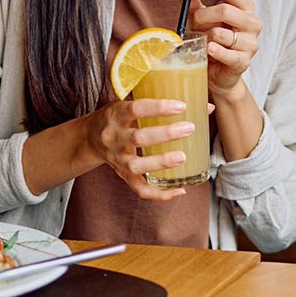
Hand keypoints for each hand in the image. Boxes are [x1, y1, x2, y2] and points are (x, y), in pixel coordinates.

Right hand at [82, 98, 197, 200]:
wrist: (89, 138)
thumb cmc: (119, 116)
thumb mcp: (132, 102)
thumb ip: (163, 103)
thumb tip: (206, 107)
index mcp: (116, 114)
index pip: (136, 109)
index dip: (158, 108)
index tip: (181, 106)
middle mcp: (113, 137)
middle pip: (138, 138)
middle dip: (165, 134)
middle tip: (189, 128)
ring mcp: (117, 159)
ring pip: (136, 166)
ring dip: (161, 162)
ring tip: (183, 157)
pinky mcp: (122, 175)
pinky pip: (139, 189)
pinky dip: (160, 194)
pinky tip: (180, 189)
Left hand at [184, 0, 261, 98]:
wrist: (218, 73)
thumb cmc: (212, 40)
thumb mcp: (201, 19)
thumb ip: (193, 3)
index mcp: (245, 7)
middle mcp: (252, 22)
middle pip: (225, 10)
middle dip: (202, 17)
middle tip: (192, 24)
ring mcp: (251, 42)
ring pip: (221, 33)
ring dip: (205, 37)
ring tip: (202, 42)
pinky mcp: (244, 61)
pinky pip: (225, 53)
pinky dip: (212, 50)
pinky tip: (208, 50)